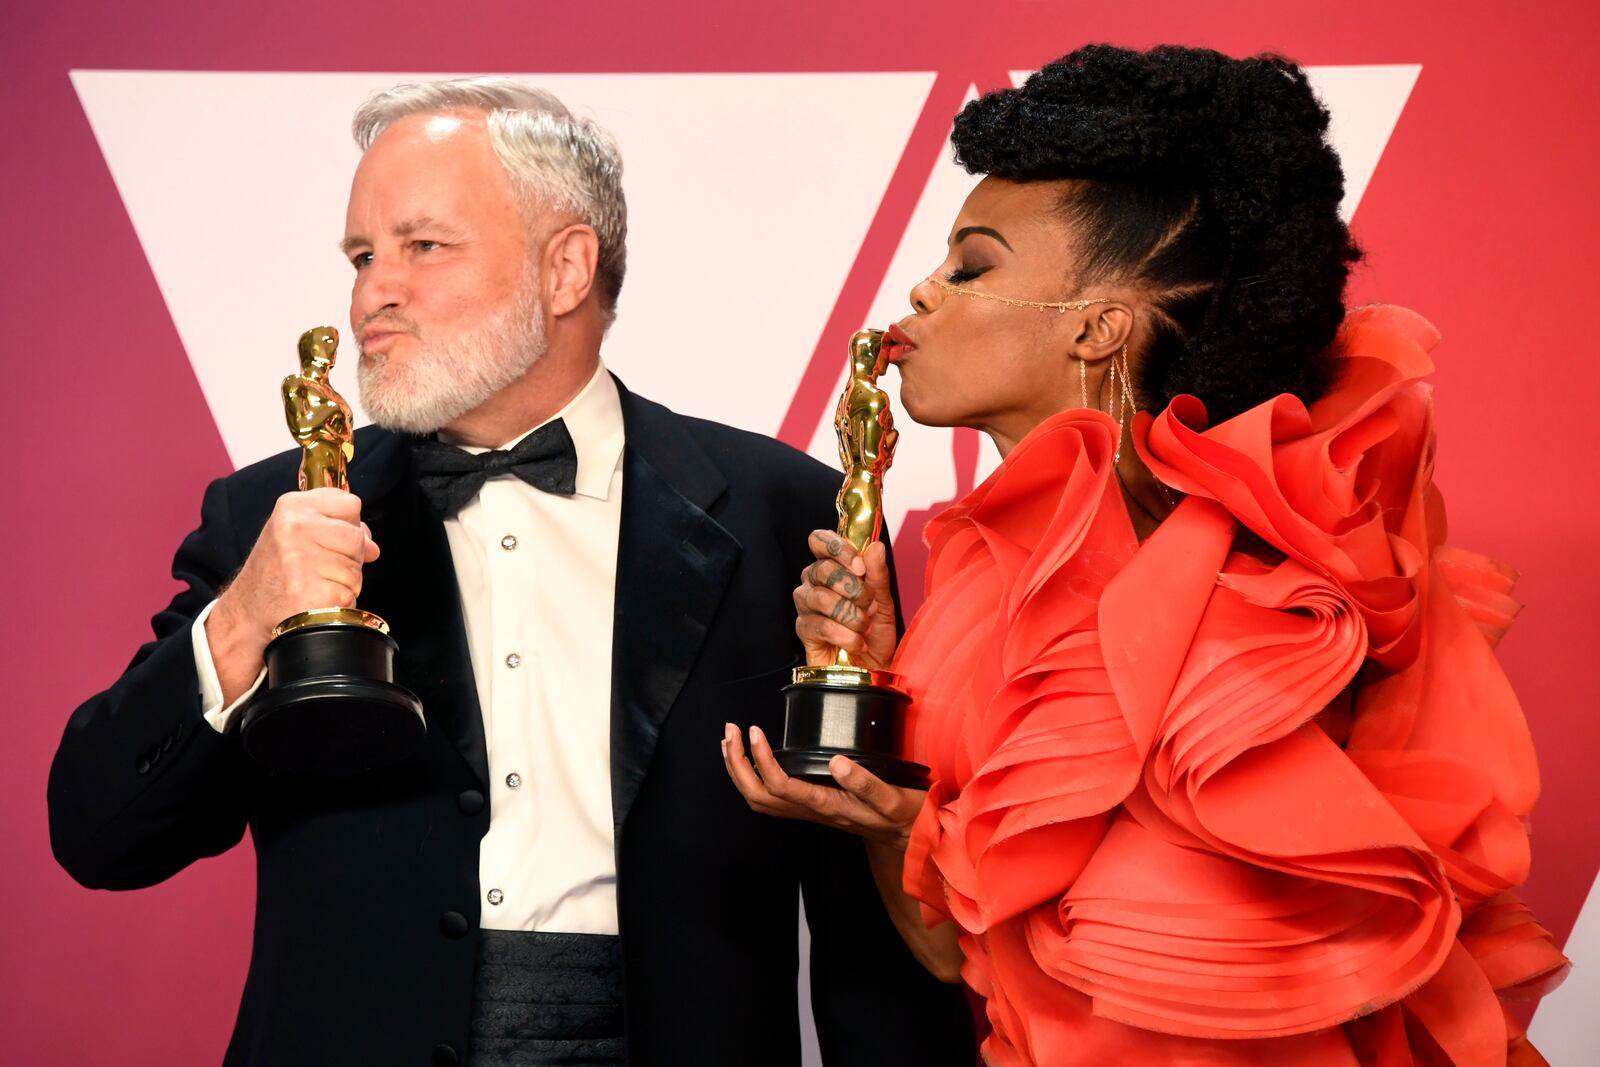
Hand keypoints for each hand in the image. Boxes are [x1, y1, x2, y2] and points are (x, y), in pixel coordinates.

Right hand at [206, 488, 378, 702]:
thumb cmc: (276, 572)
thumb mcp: (296, 535)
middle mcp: (295, 528)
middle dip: (348, 557)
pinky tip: (315, 600)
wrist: (247, 612)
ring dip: (344, 582)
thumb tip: (373, 547)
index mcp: (292, 506)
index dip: (348, 526)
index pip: (351, 504)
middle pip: (357, 538)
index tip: (328, 540)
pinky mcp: (311, 592)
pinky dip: (340, 602)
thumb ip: (336, 529)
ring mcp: (302, 560)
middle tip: (318, 569)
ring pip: (356, 568)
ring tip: (314, 584)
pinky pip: (350, 594)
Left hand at [721, 722, 924, 848]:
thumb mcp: (894, 800)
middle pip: (759, 797)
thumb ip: (866, 784)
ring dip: (740, 771)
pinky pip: (771, 798)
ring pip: (760, 800)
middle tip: (731, 731)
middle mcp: (812, 812)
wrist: (910, 838)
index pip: (781, 787)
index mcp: (828, 806)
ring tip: (731, 741)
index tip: (756, 731)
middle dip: (738, 764)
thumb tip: (836, 762)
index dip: (762, 760)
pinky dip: (754, 776)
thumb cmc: (902, 818)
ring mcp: (809, 812)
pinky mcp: (812, 807)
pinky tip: (753, 758)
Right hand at [794, 530, 896, 668]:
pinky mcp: (804, 630)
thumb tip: (876, 546)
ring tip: (863, 627)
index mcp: (832, 567)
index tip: (860, 566)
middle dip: (853, 588)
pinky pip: (822, 625)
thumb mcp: (884, 602)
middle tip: (868, 605)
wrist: (872, 669)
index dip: (838, 548)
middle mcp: (813, 582)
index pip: (819, 540)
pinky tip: (856, 642)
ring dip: (852, 615)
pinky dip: (846, 636)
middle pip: (823, 569)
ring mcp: (806, 606)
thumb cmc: (875, 634)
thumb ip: (878, 574)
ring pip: (822, 598)